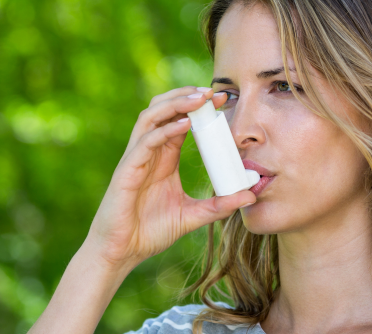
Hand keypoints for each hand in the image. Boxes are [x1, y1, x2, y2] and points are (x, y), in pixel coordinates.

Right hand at [85, 86, 256, 269]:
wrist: (122, 252)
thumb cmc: (149, 232)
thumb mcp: (192, 216)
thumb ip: (218, 206)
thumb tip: (249, 197)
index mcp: (163, 158)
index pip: (180, 121)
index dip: (199, 107)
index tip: (223, 99)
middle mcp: (148, 152)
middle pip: (163, 109)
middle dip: (186, 96)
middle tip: (213, 92)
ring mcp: (135, 159)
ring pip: (151, 117)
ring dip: (175, 103)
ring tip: (199, 98)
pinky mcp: (126, 170)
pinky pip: (145, 142)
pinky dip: (165, 130)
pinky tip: (184, 124)